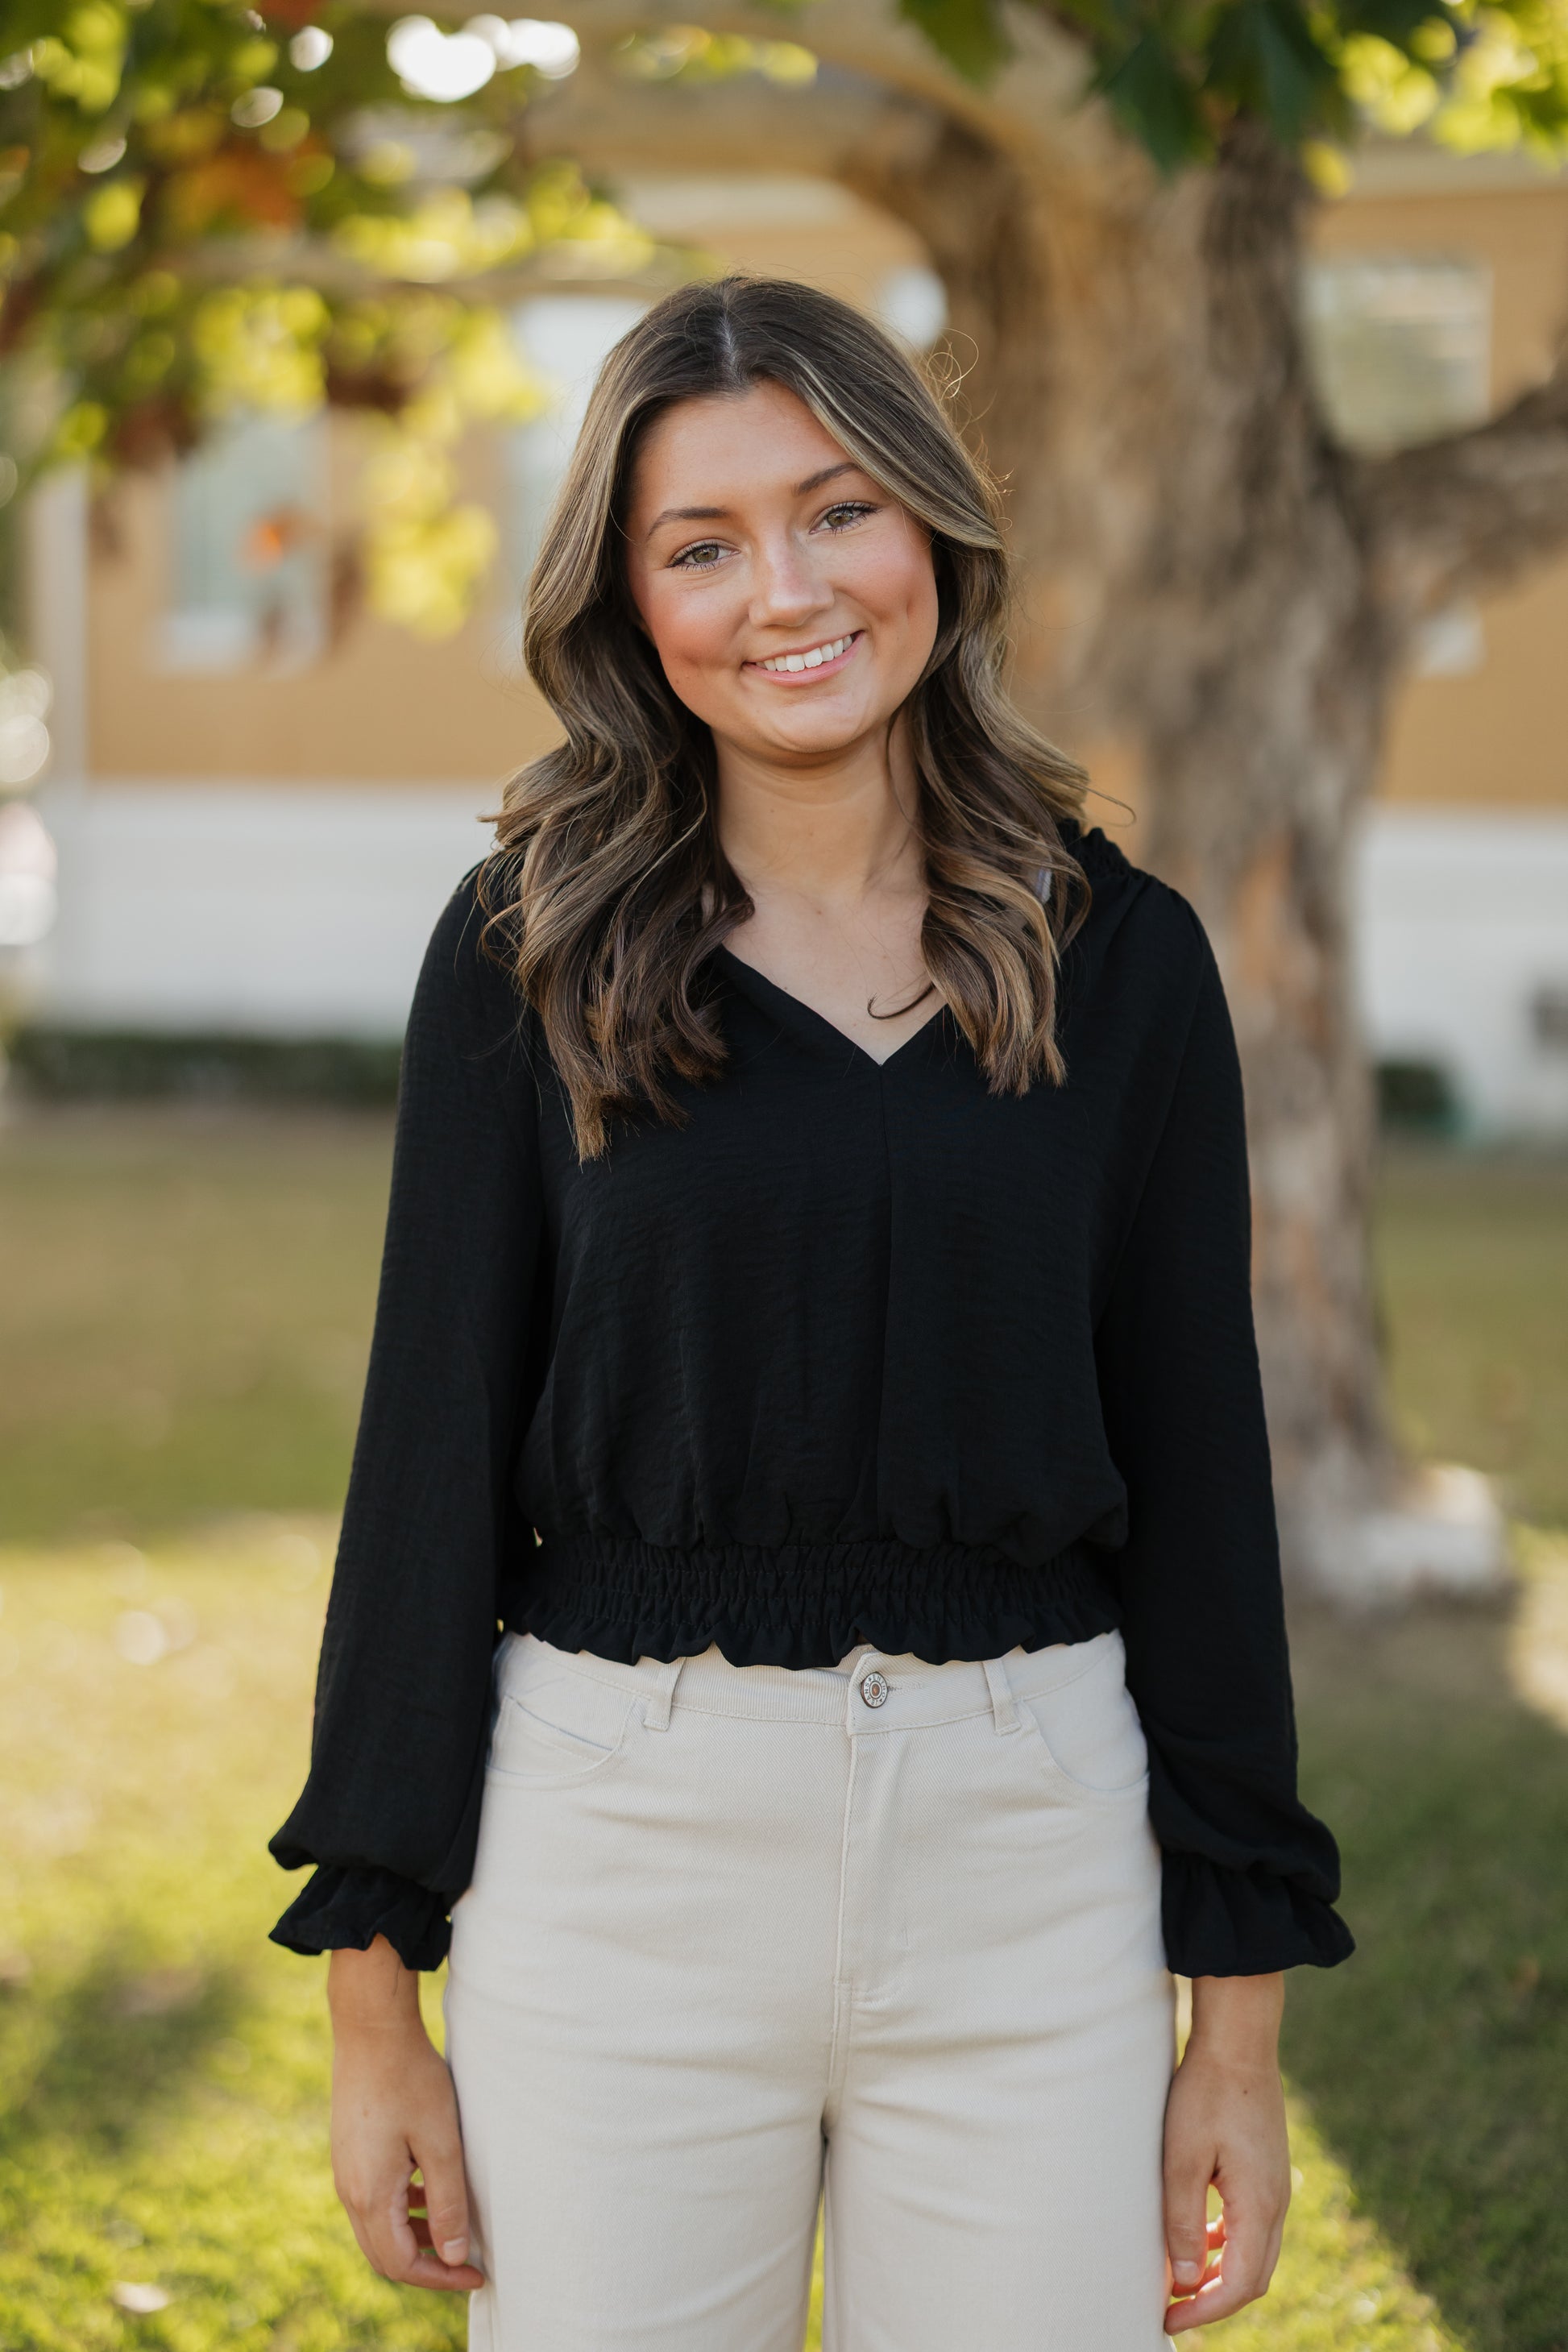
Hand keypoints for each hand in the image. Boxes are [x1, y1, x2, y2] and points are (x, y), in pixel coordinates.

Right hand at [327, 1936, 483, 2293]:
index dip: (440, 2278)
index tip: (476, 2274)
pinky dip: (402, 2212)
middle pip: (385, 2255)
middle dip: (427, 2267)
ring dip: (415, 2239)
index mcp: (370, 2195)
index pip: (401, 2264)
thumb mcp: (440, 2142)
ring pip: (378, 2230)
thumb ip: (448, 2202)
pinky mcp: (349, 2153)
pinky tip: (430, 2192)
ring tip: (455, 2230)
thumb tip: (455, 2256)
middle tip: (466, 2263)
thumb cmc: (410, 2079)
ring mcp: (345, 2171)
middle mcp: (349, 2191)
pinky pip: (373, 2202)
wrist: (370, 2029)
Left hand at [1162, 1972, 1289, 2333]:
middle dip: (1213, 2300)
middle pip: (1252, 2276)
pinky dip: (1227, 2244)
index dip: (1204, 2310)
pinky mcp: (1267, 2170)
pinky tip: (1200, 2240)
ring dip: (1221, 2274)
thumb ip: (1183, 2222)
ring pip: (1255, 2253)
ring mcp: (1276, 2185)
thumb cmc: (1205, 2093)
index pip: (1239, 2284)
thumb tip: (1184, 2282)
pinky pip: (1253, 2226)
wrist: (1239, 2040)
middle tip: (1171, 2310)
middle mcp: (1277, 2202)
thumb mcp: (1182, 2159)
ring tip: (1180, 2284)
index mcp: (1260, 2205)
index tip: (1168, 2319)